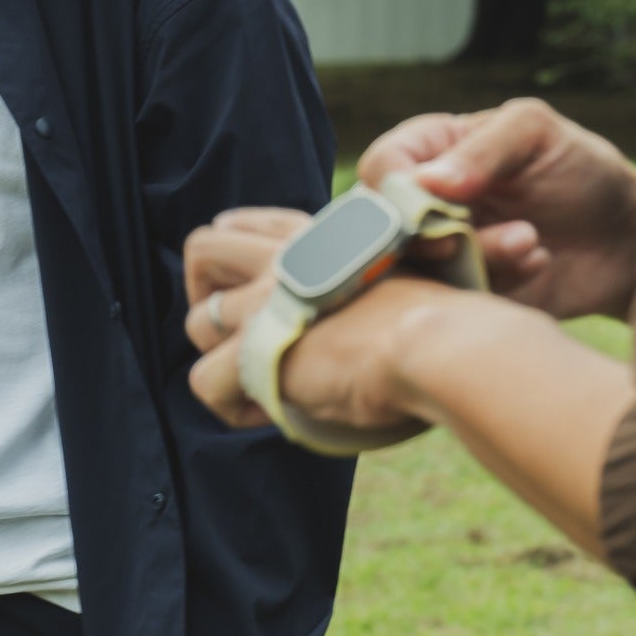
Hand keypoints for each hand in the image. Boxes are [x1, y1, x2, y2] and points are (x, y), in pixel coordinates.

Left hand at [185, 250, 470, 436]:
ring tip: (262, 380)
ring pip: (196, 323)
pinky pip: (204, 382)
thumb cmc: (439, 322)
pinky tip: (269, 413)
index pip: (250, 222)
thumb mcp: (397, 279)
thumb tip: (359, 317)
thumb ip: (362, 284)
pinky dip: (230, 405)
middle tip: (235, 328)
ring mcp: (263, 304)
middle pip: (201, 247)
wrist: (437, 345)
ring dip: (221, 357)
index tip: (255, 287)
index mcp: (317, 239)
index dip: (237, 252)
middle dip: (204, 291)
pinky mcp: (253, 353)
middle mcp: (282, 260)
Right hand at [359, 98, 635, 320]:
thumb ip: (483, 148)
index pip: (382, 170)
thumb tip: (428, 183)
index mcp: (430, 151)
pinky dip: (494, 285)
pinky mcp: (465, 297)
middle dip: (430, 238)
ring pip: (418, 273)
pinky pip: (454, 304)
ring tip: (531, 242)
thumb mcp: (535, 132)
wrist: (627, 238)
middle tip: (467, 241)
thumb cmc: (580, 168)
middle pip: (385, 229)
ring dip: (474, 260)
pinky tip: (537, 261)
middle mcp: (426, 204)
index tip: (434, 207)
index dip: (395, 193)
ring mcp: (442, 255)